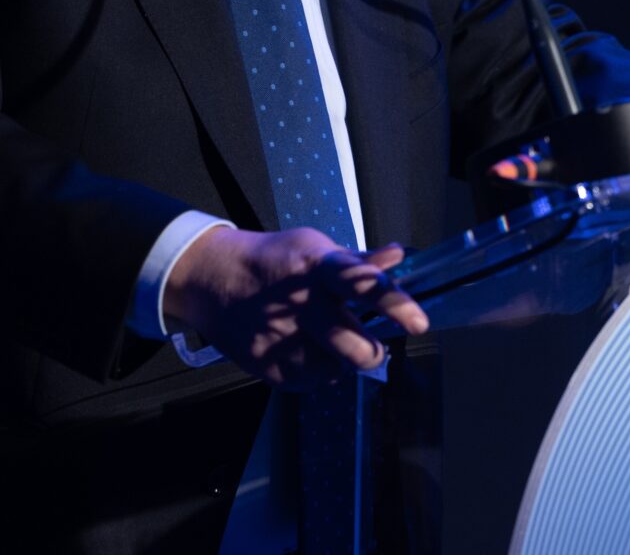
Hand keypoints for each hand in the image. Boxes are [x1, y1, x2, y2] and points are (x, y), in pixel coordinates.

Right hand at [162, 227, 429, 389]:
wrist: (211, 279)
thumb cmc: (275, 260)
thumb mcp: (314, 247)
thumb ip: (358, 261)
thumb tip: (399, 256)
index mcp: (316, 267)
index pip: (361, 284)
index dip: (393, 303)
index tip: (419, 323)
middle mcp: (300, 304)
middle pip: (352, 347)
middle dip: (371, 353)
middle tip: (372, 348)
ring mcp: (281, 339)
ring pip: (334, 370)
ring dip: (339, 360)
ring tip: (325, 340)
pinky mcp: (266, 366)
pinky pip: (310, 381)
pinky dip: (315, 369)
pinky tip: (301, 347)